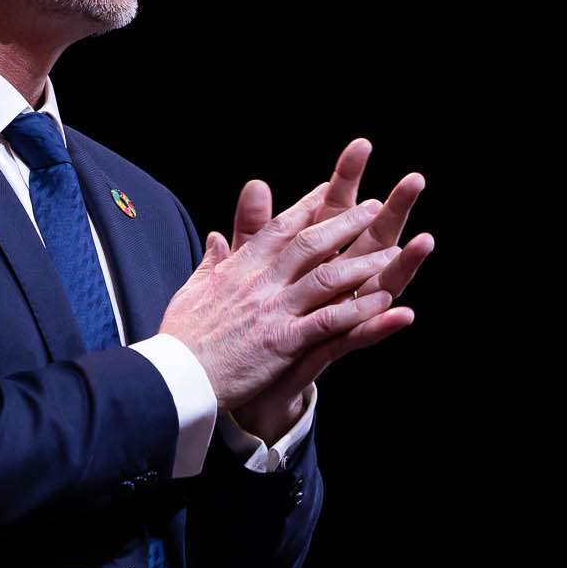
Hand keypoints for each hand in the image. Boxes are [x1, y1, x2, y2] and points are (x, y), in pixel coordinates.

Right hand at [162, 139, 434, 443]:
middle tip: (374, 206)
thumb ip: (212, 261)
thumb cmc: (180, 337)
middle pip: (309, 243)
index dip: (307, 207)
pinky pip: (328, 321)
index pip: (278, 228)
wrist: (174, 378)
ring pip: (326, 277)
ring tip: (392, 250)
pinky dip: (357, 310)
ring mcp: (272, 311)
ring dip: (362, 262)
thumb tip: (217, 237)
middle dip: (345, 223)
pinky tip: (384, 302)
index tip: (328, 190)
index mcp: (238, 269)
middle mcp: (259, 283)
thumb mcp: (192, 289)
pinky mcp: (282, 341)